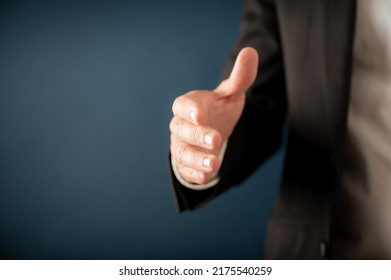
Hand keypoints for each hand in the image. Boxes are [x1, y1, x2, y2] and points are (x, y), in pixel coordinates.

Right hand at [170, 47, 258, 184]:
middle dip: (198, 136)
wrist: (211, 133)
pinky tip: (208, 176)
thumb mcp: (230, 94)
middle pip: (182, 130)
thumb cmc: (218, 110)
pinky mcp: (187, 164)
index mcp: (189, 106)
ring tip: (214, 165)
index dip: (189, 110)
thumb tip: (250, 51)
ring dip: (197, 160)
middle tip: (217, 140)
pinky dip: (196, 174)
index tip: (200, 114)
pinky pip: (187, 170)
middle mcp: (182, 126)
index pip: (182, 105)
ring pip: (183, 153)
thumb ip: (240, 77)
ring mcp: (183, 146)